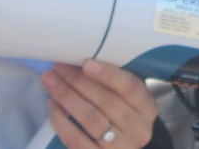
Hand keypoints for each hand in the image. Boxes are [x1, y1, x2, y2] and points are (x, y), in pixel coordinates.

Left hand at [42, 58, 158, 148]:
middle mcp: (137, 129)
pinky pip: (76, 141)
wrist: (123, 147)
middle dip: (78, 82)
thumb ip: (114, 82)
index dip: (108, 74)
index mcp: (147, 108)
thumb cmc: (122, 114)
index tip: (85, 63)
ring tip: (50, 82)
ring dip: (67, 98)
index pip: (130, 88)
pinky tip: (52, 105)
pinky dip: (61, 122)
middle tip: (58, 67)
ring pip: (90, 120)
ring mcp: (120, 148)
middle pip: (107, 102)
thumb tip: (80, 59)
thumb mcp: (129, 98)